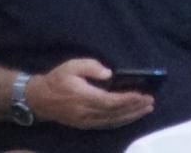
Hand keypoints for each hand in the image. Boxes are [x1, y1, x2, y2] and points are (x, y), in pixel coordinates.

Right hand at [26, 59, 154, 129]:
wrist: (39, 99)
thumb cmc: (57, 79)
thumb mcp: (72, 66)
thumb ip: (91, 67)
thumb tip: (109, 74)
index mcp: (85, 97)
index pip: (111, 101)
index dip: (128, 99)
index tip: (142, 95)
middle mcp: (87, 112)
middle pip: (116, 113)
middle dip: (135, 108)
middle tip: (150, 102)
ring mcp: (86, 121)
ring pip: (113, 121)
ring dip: (131, 116)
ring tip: (146, 110)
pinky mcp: (85, 125)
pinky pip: (107, 124)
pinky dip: (121, 121)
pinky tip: (129, 117)